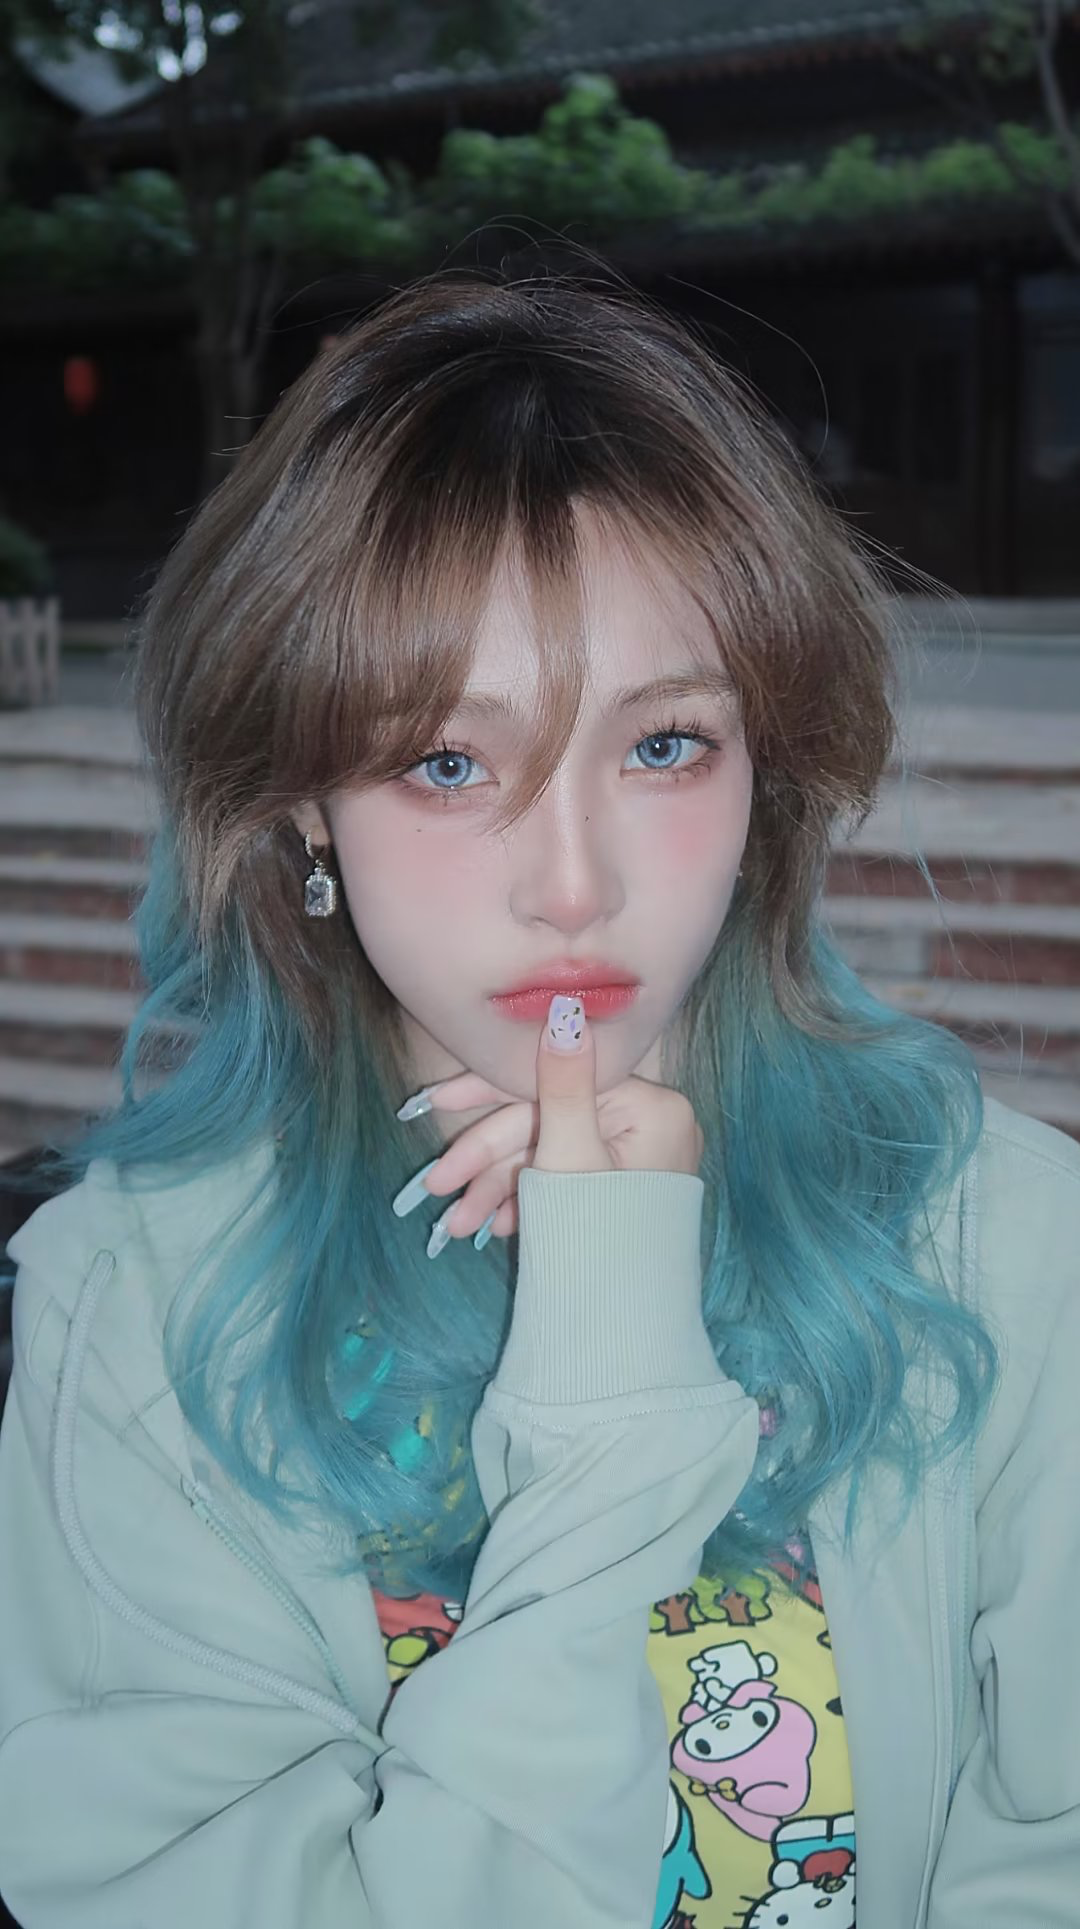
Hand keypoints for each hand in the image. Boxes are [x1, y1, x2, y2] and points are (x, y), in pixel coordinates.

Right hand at [399, 997, 704, 1247]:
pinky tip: (498, 1226)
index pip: (555, 1081)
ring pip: (551, 1154)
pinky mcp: (625, 1190)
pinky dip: (529, 1198)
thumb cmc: (600, 1237)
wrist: (625, 1332)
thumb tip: (565, 1008)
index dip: (489, 1094)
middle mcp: (652, 1124)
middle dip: (488, 1159)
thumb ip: (561, 1084)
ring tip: (460, 1226)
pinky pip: (566, 1177)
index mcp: (650, 1106)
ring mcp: (640, 1159)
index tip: (435, 1104)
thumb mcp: (570, 1156)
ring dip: (499, 1186)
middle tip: (438, 1187)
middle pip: (550, 1121)